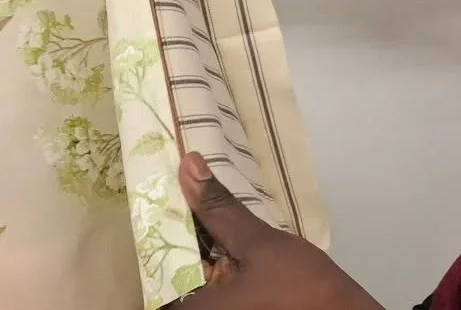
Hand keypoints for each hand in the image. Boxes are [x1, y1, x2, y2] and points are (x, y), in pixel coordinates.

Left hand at [170, 153, 380, 309]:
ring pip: (190, 266)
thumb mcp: (258, 243)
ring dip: (197, 237)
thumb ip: (220, 209)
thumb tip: (190, 166)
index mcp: (189, 306)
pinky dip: (211, 252)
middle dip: (180, 225)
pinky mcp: (227, 305)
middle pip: (172, 260)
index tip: (165, 185)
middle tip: (186, 184)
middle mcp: (192, 309)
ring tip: (202, 198)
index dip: (160, 218)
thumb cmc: (301, 286)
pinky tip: (221, 230)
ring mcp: (210, 307)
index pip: (157, 256)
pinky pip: (206, 276)